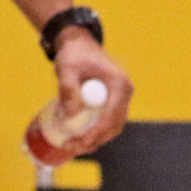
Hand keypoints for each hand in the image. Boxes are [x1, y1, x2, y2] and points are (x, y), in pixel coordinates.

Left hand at [52, 30, 131, 154]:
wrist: (78, 44)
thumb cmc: (74, 53)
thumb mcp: (66, 67)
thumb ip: (67, 89)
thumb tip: (70, 115)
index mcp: (119, 84)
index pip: (111, 115)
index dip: (97, 131)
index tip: (81, 141)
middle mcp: (124, 93)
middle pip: (114, 125)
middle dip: (94, 139)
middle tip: (73, 147)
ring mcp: (119, 99)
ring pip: (111, 126)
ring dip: (94, 139)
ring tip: (72, 147)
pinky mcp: (111, 102)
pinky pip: (106, 121)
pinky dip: (94, 131)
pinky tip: (78, 139)